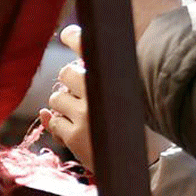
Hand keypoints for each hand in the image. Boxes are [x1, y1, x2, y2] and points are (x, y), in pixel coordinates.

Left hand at [41, 23, 175, 170]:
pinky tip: (73, 127)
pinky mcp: (75, 136)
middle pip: (67, 73)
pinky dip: (58, 123)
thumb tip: (72, 46)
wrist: (142, 161)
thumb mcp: (131, 93)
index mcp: (119, 77)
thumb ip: (107, 73)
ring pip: (56, 98)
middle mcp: (102, 92)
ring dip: (63, 104)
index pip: (91, 48)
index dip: (75, 36)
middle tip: (82, 91)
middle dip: (70, 80)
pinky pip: (53, 121)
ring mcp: (86, 115)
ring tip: (81, 113)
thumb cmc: (139, 123)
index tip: (68, 33)